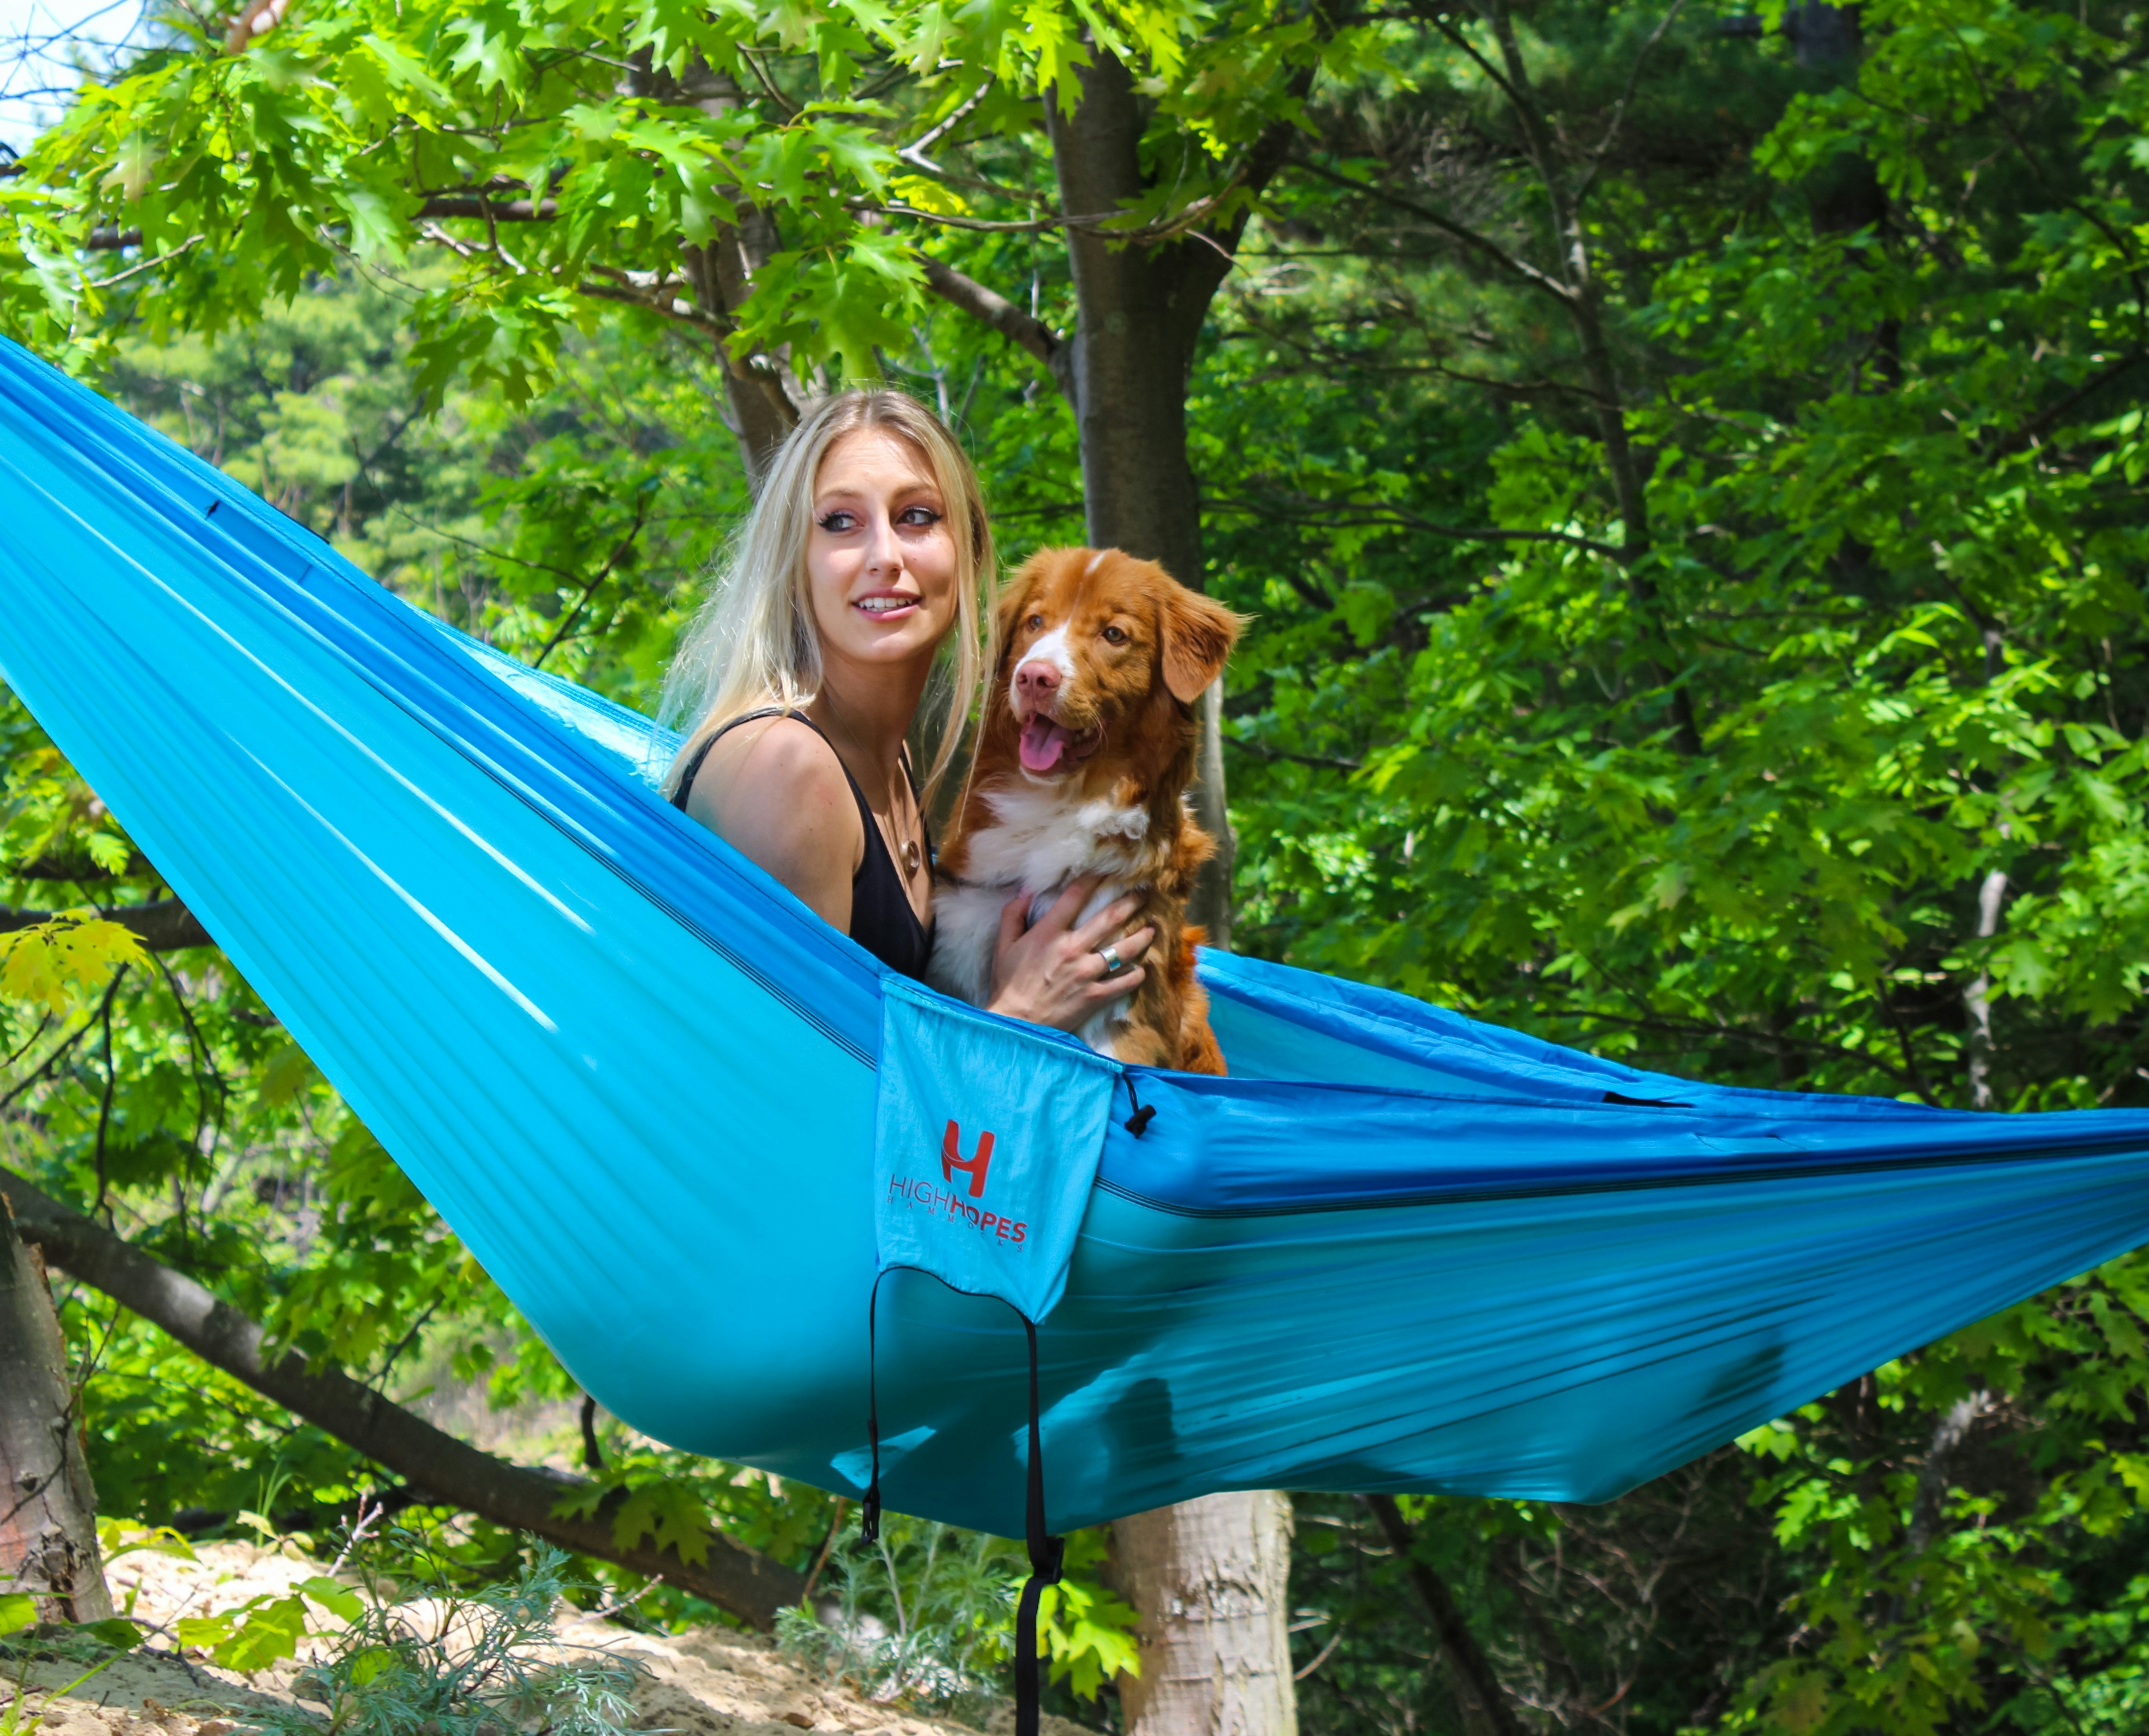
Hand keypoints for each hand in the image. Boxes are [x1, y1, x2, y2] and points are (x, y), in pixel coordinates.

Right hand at [986, 877, 1154, 1032]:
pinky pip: (1124, 982)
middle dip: (1130, 902)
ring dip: (1142, 937)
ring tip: (1152, 929)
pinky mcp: (1095, 996)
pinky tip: (1142, 969)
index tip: (1107, 871)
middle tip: (1144, 893)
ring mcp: (1086, 973)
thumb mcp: (1003, 945)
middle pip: (1109, 918)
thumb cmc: (1008, 984)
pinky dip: (1136, 975)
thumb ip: (1013, 914)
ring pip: (1124, 949)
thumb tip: (1026, 891)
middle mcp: (1071, 949)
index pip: (1074, 896)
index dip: (1092, 879)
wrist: (1016, 1024)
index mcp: (1048, 933)